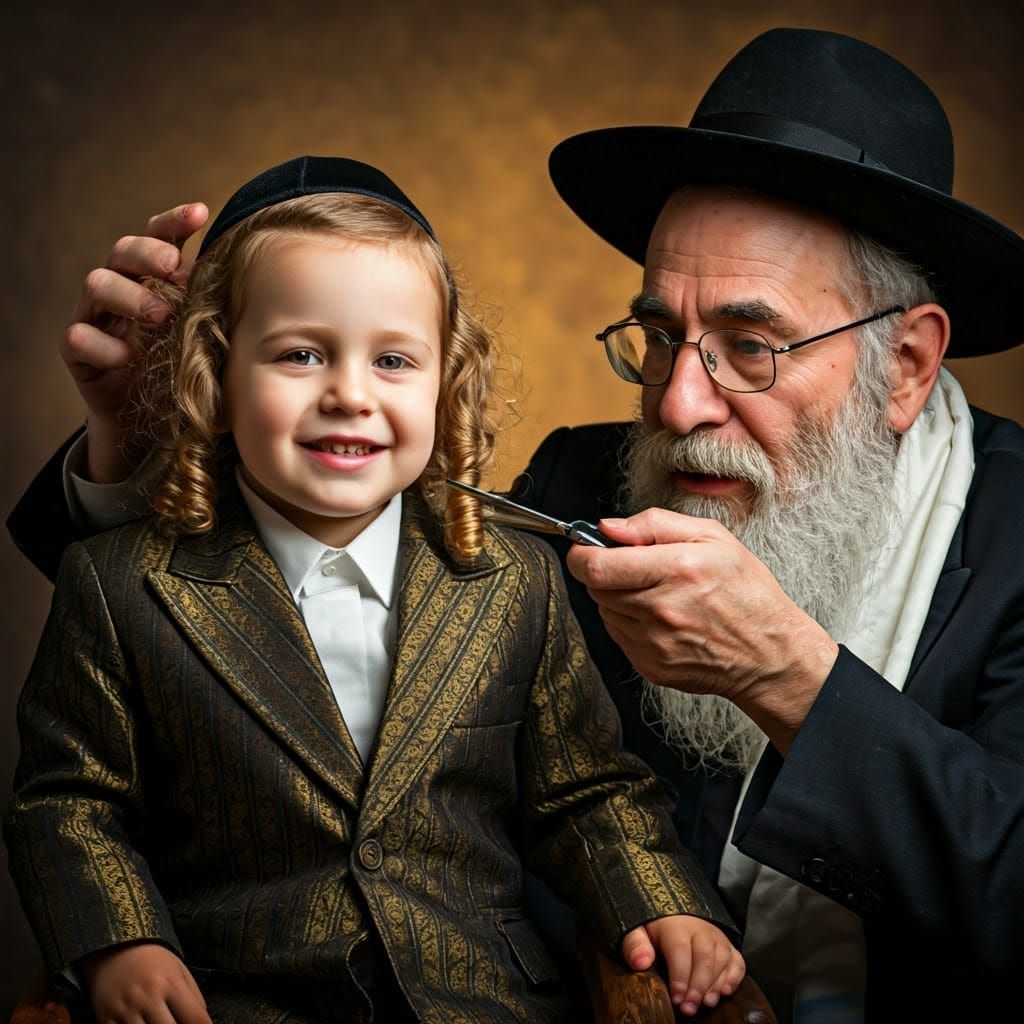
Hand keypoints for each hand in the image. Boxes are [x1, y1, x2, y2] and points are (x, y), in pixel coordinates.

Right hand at [62, 203, 208, 481]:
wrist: (146, 416)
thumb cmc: (179, 364)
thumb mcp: (201, 332)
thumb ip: (212, 304)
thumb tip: (248, 279)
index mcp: (151, 277)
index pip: (157, 236)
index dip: (174, 221)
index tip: (200, 212)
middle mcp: (120, 288)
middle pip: (122, 251)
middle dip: (147, 253)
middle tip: (173, 268)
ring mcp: (96, 318)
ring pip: (96, 284)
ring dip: (130, 296)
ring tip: (161, 317)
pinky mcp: (79, 353)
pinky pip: (78, 337)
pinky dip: (103, 345)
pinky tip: (128, 356)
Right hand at [80, 941, 211, 1023]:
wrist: (115, 948)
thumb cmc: (152, 960)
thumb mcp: (178, 969)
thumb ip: (193, 995)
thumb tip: (204, 1020)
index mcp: (171, 983)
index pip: (195, 1016)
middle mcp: (149, 997)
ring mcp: (126, 1009)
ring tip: (158, 1023)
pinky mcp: (106, 1018)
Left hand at [567, 508, 838, 751]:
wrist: (769, 654)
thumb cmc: (747, 593)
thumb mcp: (714, 538)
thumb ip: (655, 523)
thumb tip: (610, 527)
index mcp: (677, 570)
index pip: (596, 566)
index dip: (581, 554)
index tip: (587, 548)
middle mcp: (662, 609)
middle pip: (595, 588)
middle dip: (605, 573)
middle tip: (635, 569)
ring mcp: (654, 643)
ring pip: (605, 612)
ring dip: (619, 598)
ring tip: (657, 594)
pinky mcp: (651, 666)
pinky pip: (619, 636)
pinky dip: (631, 623)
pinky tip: (662, 618)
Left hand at [621, 914, 744, 1016]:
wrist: (670, 913)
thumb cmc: (651, 929)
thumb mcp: (636, 932)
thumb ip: (635, 945)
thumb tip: (641, 963)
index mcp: (675, 924)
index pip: (680, 950)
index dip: (680, 976)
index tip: (676, 998)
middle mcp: (699, 927)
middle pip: (705, 956)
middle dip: (698, 986)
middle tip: (689, 1008)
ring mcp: (716, 936)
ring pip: (722, 958)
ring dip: (716, 984)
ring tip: (707, 1003)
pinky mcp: (727, 945)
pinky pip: (737, 959)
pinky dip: (734, 976)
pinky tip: (725, 991)